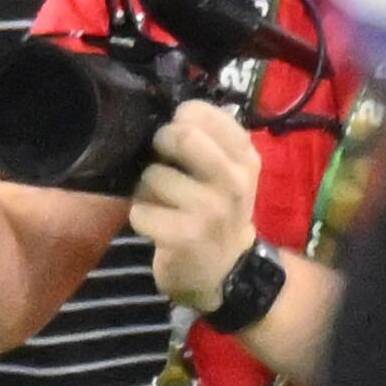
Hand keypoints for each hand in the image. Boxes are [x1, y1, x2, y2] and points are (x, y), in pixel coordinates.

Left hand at [131, 100, 264, 312]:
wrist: (227, 272)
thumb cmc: (218, 213)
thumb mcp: (229, 174)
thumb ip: (208, 142)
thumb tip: (164, 114)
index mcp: (244, 157)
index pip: (201, 113)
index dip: (178, 119)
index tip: (176, 135)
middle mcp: (233, 181)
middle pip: (181, 136)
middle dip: (158, 144)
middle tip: (160, 161)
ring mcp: (211, 210)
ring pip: (154, 176)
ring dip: (145, 188)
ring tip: (159, 200)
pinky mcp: (186, 237)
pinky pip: (142, 211)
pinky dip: (140, 216)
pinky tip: (156, 223)